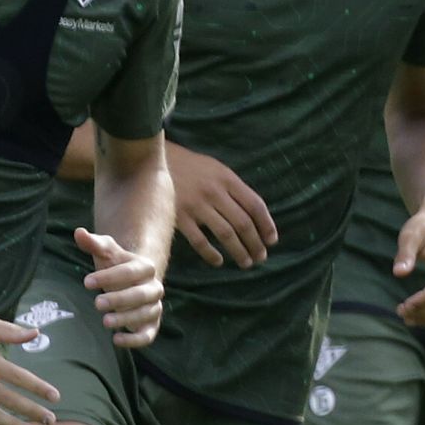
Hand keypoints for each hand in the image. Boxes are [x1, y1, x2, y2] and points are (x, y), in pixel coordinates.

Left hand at [75, 227, 163, 347]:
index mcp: (145, 267)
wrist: (132, 283)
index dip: (109, 276)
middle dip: (119, 299)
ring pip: (145, 314)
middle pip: (140, 294)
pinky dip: (135, 340)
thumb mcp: (106, 253)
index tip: (86, 282)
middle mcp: (154, 288)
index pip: (130, 271)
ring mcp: (154, 307)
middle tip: (96, 303)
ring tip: (105, 321)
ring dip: (126, 319)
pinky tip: (116, 340)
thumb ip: (94, 243)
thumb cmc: (115, 267)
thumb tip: (78, 232)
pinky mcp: (152, 326)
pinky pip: (148, 335)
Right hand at [167, 143, 275, 267]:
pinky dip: (211, 253)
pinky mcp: (178, 216)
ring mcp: (196, 205)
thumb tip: (254, 216)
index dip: (266, 224)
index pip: (254, 204)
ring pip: (225, 234)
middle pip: (243, 222)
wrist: (153, 162)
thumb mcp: (215, 169)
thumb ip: (233, 189)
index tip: (272, 240)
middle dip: (255, 243)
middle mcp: (214, 191)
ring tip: (246, 263)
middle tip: (261, 257)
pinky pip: (199, 240)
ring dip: (239, 251)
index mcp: (226, 178)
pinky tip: (218, 261)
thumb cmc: (189, 168)